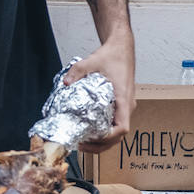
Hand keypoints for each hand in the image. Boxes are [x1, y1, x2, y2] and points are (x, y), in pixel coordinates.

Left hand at [62, 36, 134, 152]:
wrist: (122, 48)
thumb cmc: (112, 55)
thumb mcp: (92, 61)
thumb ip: (78, 71)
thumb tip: (66, 82)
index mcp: (124, 99)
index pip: (122, 127)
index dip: (108, 137)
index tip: (93, 138)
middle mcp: (127, 106)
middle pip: (119, 135)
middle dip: (102, 144)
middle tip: (82, 146)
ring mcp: (125, 106)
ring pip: (118, 131)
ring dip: (103, 140)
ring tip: (84, 143)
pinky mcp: (121, 104)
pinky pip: (115, 123)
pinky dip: (105, 131)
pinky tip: (91, 131)